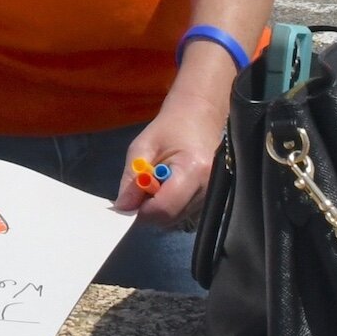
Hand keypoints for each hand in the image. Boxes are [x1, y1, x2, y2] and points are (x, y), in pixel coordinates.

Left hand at [113, 90, 227, 227]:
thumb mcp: (142, 147)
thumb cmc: (169, 128)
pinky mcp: (212, 199)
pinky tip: (168, 187)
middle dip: (149, 210)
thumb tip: (123, 208)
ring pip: (177, 219)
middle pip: (171, 217)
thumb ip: (131, 178)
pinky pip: (185, 213)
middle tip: (141, 188)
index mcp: (193, 170)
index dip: (142, 209)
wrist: (199, 116)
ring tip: (157, 182)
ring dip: (160, 208)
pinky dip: (171, 206)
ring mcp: (213, 195)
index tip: (130, 200)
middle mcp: (209, 188)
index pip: (165, 208)